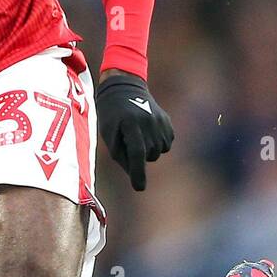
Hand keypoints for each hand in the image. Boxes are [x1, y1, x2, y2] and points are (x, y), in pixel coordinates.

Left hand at [96, 71, 173, 190]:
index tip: (139, 188)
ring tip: (138, 135)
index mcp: (130, 123)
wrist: (124, 88)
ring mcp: (160, 121)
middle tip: (128, 141)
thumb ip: (121, 155)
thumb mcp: (109, 134)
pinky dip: (157, 144)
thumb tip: (135, 174)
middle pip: (149, 155)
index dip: (138, 172)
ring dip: (149, 150)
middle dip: (139, 156)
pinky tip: (148, 133)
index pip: (137, 153)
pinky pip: (166, 145)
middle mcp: (148, 121)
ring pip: (159, 152)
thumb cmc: (111, 115)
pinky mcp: (168, 122)